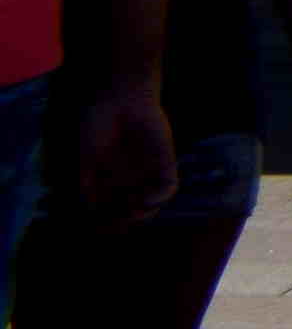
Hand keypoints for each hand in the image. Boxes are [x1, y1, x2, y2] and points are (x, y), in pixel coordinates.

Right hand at [69, 76, 167, 226]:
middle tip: (114, 226)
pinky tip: (146, 200)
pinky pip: (168, 186)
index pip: (108, 213)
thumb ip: (86, 188)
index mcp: (107, 182)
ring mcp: (148, 172)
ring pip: (150, 205)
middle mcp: (129, 180)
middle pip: (130, 213)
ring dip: (142, 215)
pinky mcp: (166, 161)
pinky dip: (159, 198)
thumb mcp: (85, 160)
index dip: (103, 225)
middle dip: (123, 224)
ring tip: (130, 214)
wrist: (120, 98)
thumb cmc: (96, 126)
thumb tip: (90, 213)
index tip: (95, 230)